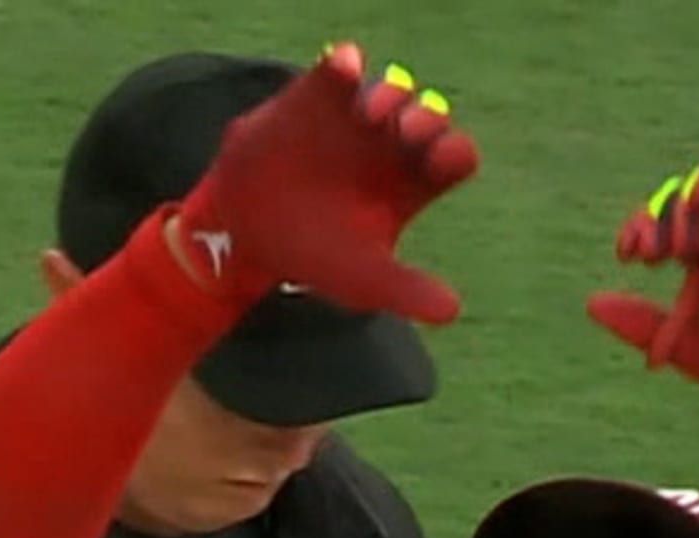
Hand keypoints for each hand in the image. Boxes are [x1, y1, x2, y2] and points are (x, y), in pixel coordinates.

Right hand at [170, 42, 478, 322]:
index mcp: (412, 182)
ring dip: (390, 92)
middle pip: (430, 116)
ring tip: (369, 113)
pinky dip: (345, 63)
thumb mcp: (361, 278)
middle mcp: (392, 145)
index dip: (452, 151)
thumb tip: (451, 312)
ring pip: (392, 88)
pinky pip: (341, 66)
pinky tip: (344, 68)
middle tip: (407, 133)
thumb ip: (405, 289)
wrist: (245, 232)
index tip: (437, 160)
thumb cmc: (313, 255)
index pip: (454, 154)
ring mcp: (356, 116)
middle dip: (426, 117)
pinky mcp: (318, 95)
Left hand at [585, 146, 698, 425]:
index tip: (628, 256)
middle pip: (681, 205)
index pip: (665, 231)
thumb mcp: (692, 346)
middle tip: (647, 250)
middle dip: (658, 221)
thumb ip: (641, 324)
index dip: (642, 235)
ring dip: (686, 201)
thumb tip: (589, 302)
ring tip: (677, 238)